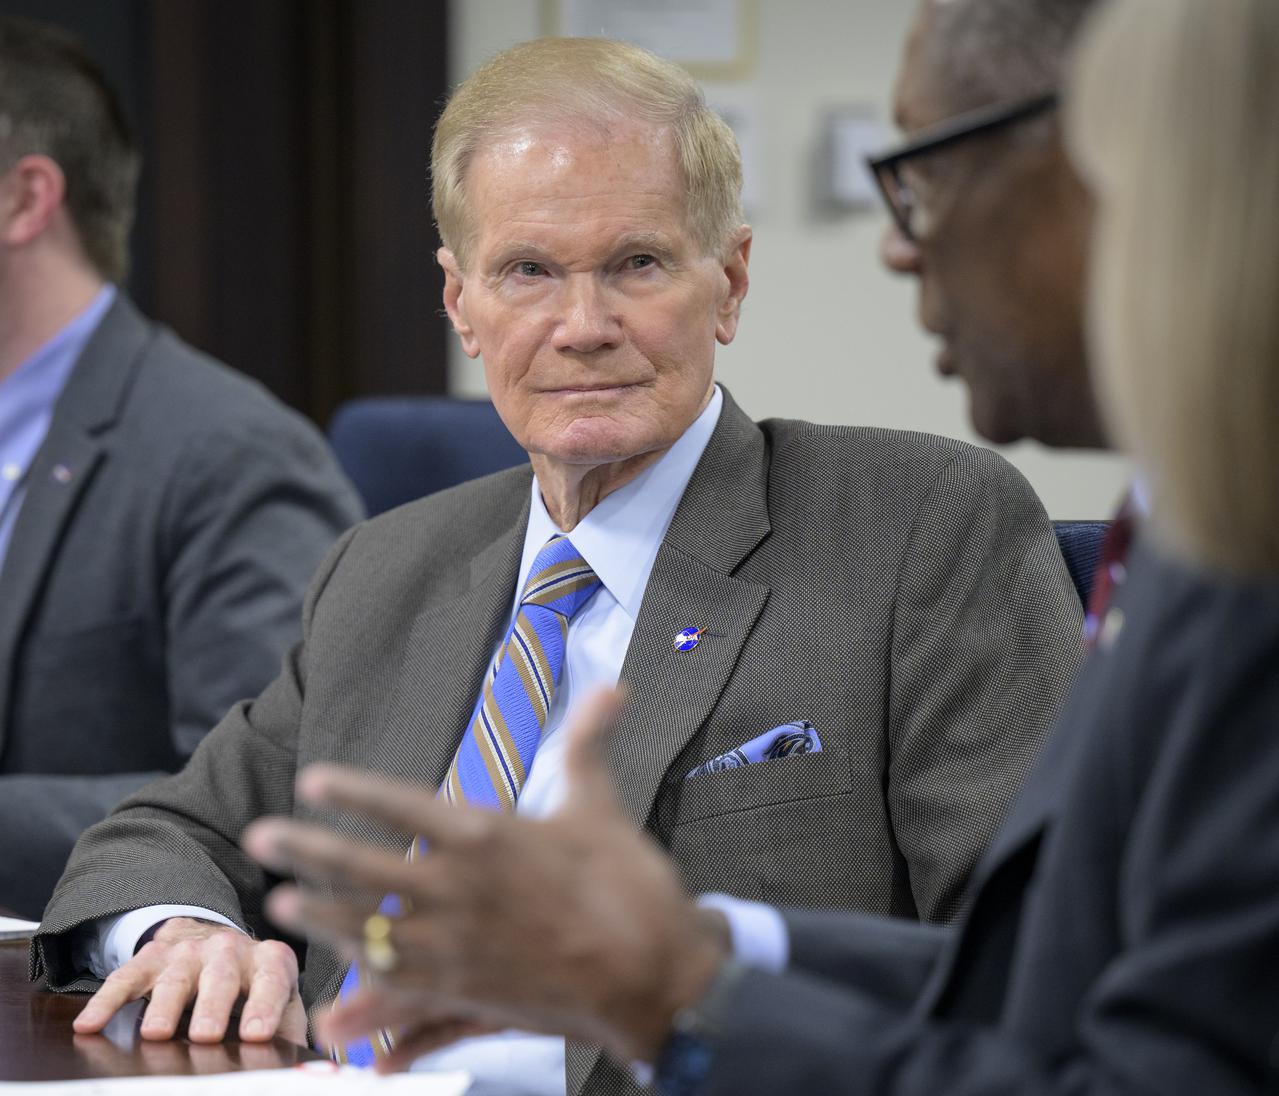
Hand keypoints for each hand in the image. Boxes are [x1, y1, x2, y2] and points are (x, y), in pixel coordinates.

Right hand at [73, 917, 306, 1044]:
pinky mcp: (149, 958)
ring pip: (174, 978)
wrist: (209, 936)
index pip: (271, 980)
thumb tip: (300, 1060)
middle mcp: (228, 949)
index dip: (265, 1006)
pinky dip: (106, 1002)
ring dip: (164, 1006)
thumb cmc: (250, 981)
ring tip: (156, 1033)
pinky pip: (124, 978)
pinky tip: (89, 1025)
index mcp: (267, 960)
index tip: (258, 1034)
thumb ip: (289, 1021)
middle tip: (205, 1035)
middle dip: (212, 1006)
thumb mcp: (277, 993)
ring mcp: (186, 952)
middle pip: (221, 976)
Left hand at [244, 687, 729, 1064]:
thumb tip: (613, 685)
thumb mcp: (601, 805)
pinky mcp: (465, 991)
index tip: (312, 781)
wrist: (655, 972)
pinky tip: (337, 975)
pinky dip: (364, 981)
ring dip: (320, 914)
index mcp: (488, 835)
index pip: (401, 806)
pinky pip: (398, 985)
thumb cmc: (629, 884)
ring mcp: (456, 943)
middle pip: (363, 866)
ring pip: (368, 929)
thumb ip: (590, 743)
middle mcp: (458, 888)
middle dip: (308, 849)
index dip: (351, 793)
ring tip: (280, 902)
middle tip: (263, 837)